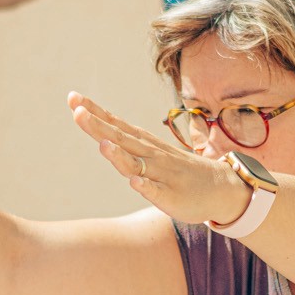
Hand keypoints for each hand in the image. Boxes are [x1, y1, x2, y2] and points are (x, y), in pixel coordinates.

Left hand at [68, 91, 250, 227]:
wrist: (221, 189)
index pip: (116, 124)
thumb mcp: (152, 154)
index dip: (95, 112)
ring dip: (119, 155)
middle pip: (121, 139)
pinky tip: (135, 181)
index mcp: (144, 145)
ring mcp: (162, 175)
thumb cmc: (180, 172)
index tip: (73, 98)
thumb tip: (104, 131)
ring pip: (137, 164)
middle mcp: (151, 155)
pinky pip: (156, 191)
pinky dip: (146, 186)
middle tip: (78, 112)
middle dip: (99, 126)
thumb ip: (129, 146)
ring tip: (103, 144)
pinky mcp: (171, 196)